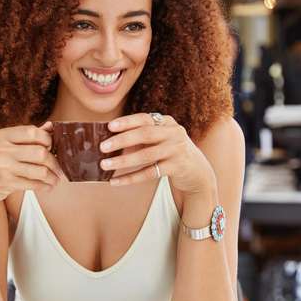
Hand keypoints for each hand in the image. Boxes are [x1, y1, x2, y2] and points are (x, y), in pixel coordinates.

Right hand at [0, 122, 63, 210]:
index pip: (33, 132)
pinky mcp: (6, 182)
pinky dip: (44, 187)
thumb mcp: (2, 145)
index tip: (53, 148)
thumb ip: (26, 137)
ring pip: (40, 170)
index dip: (48, 140)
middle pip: (40, 152)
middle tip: (59, 168)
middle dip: (55, 162)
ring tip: (55, 180)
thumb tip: (51, 126)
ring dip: (52, 177)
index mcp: (2, 135)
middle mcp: (2, 148)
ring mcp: (3, 166)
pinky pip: (33, 184)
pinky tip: (47, 187)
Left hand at [99, 113, 215, 194]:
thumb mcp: (159, 140)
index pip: (144, 119)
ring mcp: (177, 150)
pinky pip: (149, 173)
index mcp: (167, 122)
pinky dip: (130, 178)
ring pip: (146, 155)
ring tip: (105, 165)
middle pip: (145, 134)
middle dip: (122, 140)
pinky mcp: (177, 167)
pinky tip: (115, 181)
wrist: (197, 171)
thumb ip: (140, 138)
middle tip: (103, 146)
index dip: (127, 122)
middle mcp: (174, 133)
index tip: (110, 126)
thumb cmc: (170, 153)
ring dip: (123, 161)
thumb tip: (110, 141)